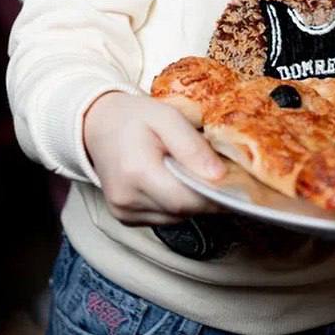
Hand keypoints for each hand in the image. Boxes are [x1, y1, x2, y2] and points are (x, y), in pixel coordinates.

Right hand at [83, 92, 226, 225]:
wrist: (97, 124)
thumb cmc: (134, 116)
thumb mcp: (166, 116)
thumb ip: (192, 146)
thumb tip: (218, 176)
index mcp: (137, 172)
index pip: (185, 200)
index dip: (214, 196)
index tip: (237, 184)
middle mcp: (127, 200)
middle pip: (182, 211)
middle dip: (206, 196)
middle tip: (222, 175)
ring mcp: (124, 213)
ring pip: (175, 217)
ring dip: (191, 200)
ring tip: (195, 172)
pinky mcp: (125, 218)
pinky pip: (163, 217)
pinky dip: (175, 202)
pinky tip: (175, 181)